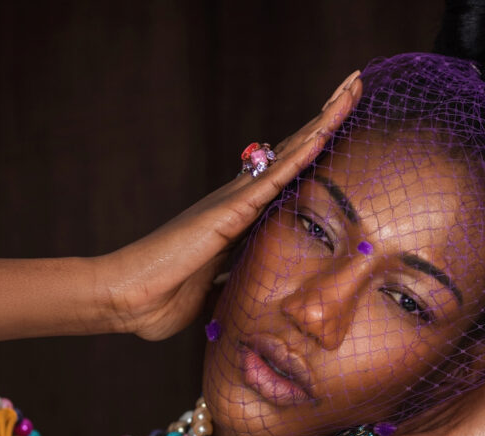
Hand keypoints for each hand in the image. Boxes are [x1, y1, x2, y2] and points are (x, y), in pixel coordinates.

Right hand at [96, 71, 362, 340]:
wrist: (128, 300)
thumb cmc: (162, 301)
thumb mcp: (213, 295)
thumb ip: (234, 285)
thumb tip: (252, 296)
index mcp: (237, 221)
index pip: (285, 179)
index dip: (312, 153)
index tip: (340, 130)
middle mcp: (237, 201)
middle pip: (292, 153)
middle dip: (326, 121)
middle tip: (356, 86)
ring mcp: (234, 201)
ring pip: (290, 153)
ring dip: (325, 121)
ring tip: (354, 86)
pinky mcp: (229, 211)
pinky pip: (274, 176)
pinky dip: (302, 153)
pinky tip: (326, 130)